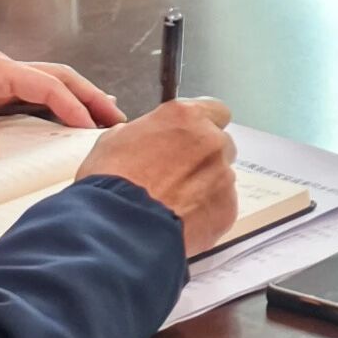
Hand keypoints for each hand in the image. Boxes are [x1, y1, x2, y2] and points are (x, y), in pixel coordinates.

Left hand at [0, 43, 124, 160]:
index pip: (47, 85)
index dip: (73, 106)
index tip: (91, 126)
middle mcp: (0, 69)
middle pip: (57, 77)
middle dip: (88, 95)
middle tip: (114, 116)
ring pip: (44, 84)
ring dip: (72, 99)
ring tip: (97, 116)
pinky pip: (26, 96)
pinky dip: (49, 105)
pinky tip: (56, 120)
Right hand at [78, 96, 240, 251]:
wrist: (118, 226)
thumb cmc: (111, 183)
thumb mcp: (114, 140)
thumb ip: (144, 132)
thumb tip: (144, 138)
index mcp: (186, 118)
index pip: (215, 111)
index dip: (203, 126)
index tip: (191, 139)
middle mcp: (211, 141)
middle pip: (219, 145)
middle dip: (203, 158)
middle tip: (177, 176)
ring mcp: (222, 176)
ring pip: (221, 178)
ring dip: (204, 187)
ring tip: (173, 204)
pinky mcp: (226, 208)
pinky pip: (221, 206)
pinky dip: (206, 212)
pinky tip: (180, 220)